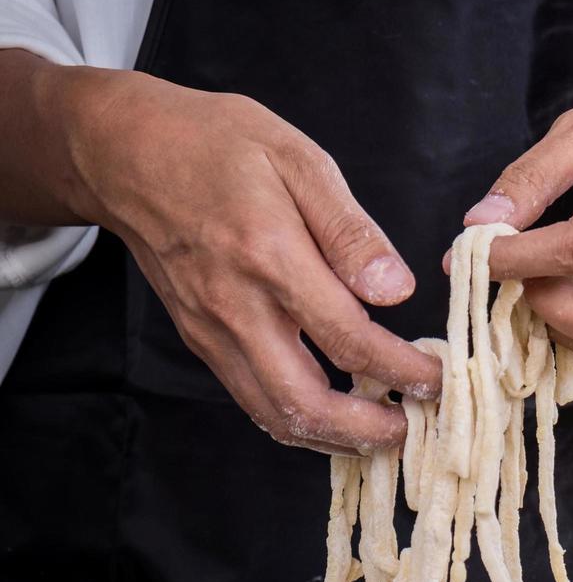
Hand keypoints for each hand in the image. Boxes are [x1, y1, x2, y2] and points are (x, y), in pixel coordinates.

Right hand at [48, 63, 439, 453]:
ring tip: (383, 434)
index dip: (402, 370)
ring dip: (332, 437)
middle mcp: (235, 307)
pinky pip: (252, 399)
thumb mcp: (297, 159)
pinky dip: (298, 421)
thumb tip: (396, 289)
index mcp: (270, 257)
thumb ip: (350, 231)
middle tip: (413, 428)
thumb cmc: (217, 144)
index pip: (348, 339)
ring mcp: (211, 330)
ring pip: (272, 413)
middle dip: (366, 429)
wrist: (125, 152)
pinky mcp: (200, 338)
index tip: (438, 378)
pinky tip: (336, 417)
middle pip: (304, 401)